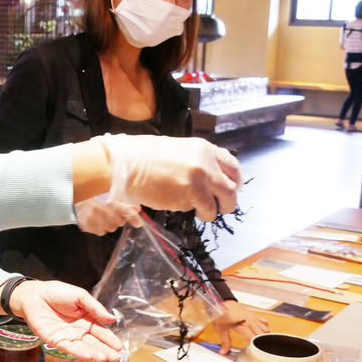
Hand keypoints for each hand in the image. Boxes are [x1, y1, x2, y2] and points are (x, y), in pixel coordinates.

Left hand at [6, 279, 121, 361]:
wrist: (35, 295)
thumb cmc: (57, 293)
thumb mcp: (80, 296)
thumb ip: (95, 308)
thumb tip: (112, 319)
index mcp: (87, 319)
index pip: (101, 331)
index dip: (110, 339)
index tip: (119, 347)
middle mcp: (79, 330)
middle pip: (95, 342)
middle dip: (106, 350)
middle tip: (116, 358)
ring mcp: (68, 337)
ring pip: (84, 347)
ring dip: (95, 353)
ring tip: (106, 358)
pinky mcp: (56, 341)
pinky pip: (70, 348)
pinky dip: (80, 352)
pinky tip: (89, 355)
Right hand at [75, 194, 141, 234]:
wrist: (73, 194)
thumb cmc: (94, 193)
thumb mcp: (110, 193)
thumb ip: (125, 202)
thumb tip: (137, 209)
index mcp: (110, 201)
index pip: (128, 213)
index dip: (134, 219)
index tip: (138, 223)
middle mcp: (103, 211)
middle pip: (120, 222)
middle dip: (118, 218)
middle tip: (111, 211)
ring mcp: (94, 219)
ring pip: (110, 228)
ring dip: (109, 223)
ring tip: (102, 214)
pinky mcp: (87, 225)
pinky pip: (101, 232)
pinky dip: (100, 227)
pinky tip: (96, 219)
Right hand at [102, 134, 242, 221]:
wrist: (126, 165)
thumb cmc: (145, 157)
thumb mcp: (179, 150)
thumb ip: (198, 161)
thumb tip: (210, 177)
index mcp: (205, 149)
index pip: (232, 165)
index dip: (235, 180)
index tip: (232, 188)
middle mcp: (207, 163)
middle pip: (230, 188)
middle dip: (228, 202)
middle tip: (221, 208)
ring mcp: (200, 180)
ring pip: (219, 203)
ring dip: (213, 211)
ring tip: (202, 213)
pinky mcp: (190, 196)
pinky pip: (202, 209)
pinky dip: (197, 213)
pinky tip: (185, 208)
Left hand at [213, 300, 268, 354]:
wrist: (222, 302)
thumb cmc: (221, 314)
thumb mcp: (221, 330)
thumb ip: (225, 342)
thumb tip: (223, 352)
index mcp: (242, 327)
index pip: (254, 340)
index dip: (255, 347)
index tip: (252, 350)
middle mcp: (250, 322)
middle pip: (263, 335)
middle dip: (261, 342)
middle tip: (255, 346)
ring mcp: (253, 318)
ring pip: (266, 329)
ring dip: (264, 335)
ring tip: (258, 339)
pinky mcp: (254, 315)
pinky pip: (264, 321)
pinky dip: (265, 327)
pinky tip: (259, 330)